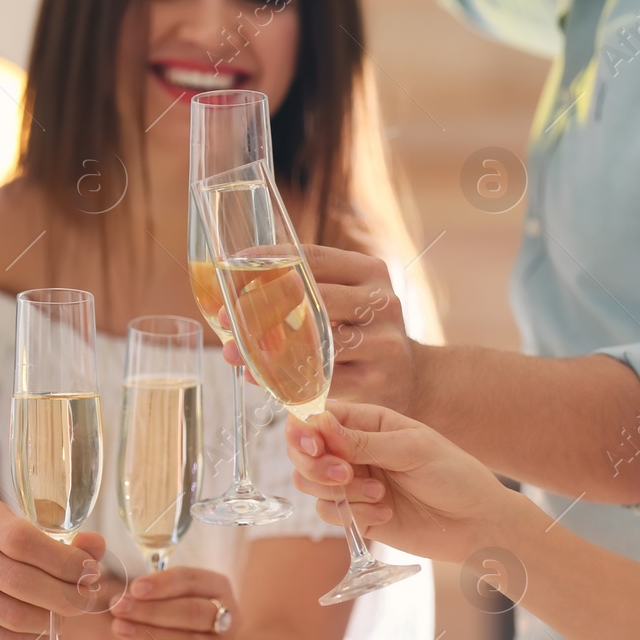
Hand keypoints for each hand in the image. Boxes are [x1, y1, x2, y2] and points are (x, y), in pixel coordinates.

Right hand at [0, 497, 109, 639]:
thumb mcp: (4, 531)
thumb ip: (53, 539)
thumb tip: (97, 547)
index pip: (24, 540)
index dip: (65, 560)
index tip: (89, 571)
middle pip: (23, 582)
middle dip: (67, 596)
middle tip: (88, 602)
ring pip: (15, 616)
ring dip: (51, 621)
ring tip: (65, 617)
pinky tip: (43, 635)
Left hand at [109, 567, 238, 639]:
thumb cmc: (178, 622)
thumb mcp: (170, 600)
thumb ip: (152, 596)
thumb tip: (124, 599)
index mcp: (219, 589)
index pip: (193, 581)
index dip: (163, 584)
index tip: (134, 588)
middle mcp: (230, 619)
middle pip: (193, 612)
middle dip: (152, 611)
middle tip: (119, 609)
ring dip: (150, 636)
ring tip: (120, 629)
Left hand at [224, 245, 419, 415]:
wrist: (414, 379)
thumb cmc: (364, 333)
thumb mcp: (350, 298)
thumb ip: (310, 288)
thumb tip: (239, 286)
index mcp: (371, 271)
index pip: (314, 256)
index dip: (269, 259)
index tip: (233, 263)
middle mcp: (382, 302)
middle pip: (312, 298)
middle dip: (262, 308)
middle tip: (225, 318)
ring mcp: (383, 343)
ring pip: (314, 343)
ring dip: (266, 350)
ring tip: (232, 354)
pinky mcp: (375, 382)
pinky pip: (320, 381)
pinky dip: (283, 380)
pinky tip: (258, 379)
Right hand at [285, 401, 519, 561]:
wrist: (476, 523)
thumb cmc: (454, 475)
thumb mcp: (413, 450)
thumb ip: (364, 441)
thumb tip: (319, 425)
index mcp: (369, 422)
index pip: (319, 416)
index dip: (304, 428)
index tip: (313, 444)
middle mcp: (354, 450)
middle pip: (304, 451)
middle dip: (316, 465)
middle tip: (346, 475)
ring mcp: (353, 483)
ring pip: (310, 483)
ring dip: (338, 491)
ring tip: (379, 494)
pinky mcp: (356, 514)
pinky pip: (327, 513)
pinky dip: (352, 515)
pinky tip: (386, 514)